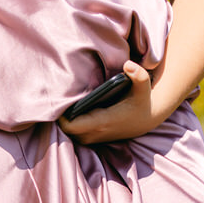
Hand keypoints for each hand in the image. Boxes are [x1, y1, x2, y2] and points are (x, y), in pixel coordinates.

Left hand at [58, 61, 177, 144]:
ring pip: (70, 134)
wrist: (147, 120)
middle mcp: (96, 133)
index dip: (61, 117)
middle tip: (56, 100)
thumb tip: (128, 65)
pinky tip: (69, 111)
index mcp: (103, 121)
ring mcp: (94, 137)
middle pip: (67, 130)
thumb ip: (139, 75)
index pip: (72, 126)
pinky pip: (75, 134)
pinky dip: (70, 125)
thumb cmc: (141, 102)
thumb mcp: (143, 88)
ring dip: (65, 122)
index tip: (58, 102)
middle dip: (60, 118)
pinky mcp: (94, 138)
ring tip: (61, 104)